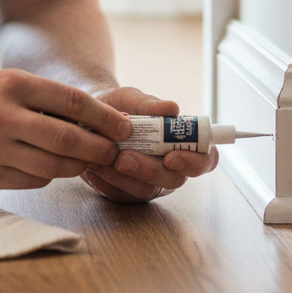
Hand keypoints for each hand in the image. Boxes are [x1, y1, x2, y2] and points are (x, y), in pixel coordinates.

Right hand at [0, 69, 132, 190]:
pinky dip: (49, 174)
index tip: (123, 126)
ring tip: (89, 160)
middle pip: (67, 139)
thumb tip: (96, 118)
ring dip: (78, 166)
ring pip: (53, 166)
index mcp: (11, 85)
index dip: (103, 117)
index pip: (71, 102)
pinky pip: (32, 180)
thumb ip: (45, 98)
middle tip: (114, 150)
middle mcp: (1, 116)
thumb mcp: (6, 82)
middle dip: (99, 147)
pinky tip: (52, 166)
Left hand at [80, 88, 218, 202]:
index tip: (172, 155)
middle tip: (124, 159)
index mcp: (181, 144)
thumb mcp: (130, 98)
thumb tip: (171, 108)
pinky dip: (106, 180)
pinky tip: (93, 165)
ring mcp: (147, 183)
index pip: (205, 159)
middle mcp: (169, 168)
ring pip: (144, 190)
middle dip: (149, 170)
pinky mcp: (124, 193)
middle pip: (173, 180)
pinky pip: (120, 194)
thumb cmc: (118, 106)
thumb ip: (149, 104)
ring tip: (101, 159)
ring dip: (123, 177)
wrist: (86, 115)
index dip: (195, 161)